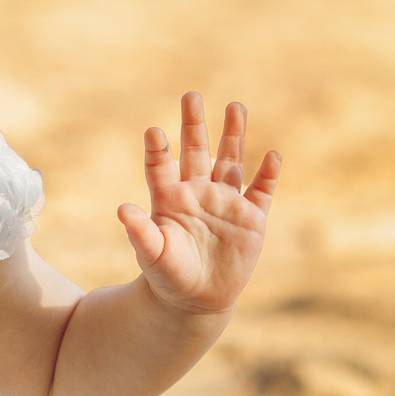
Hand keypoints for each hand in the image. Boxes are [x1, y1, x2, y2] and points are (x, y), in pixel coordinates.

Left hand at [116, 93, 280, 317]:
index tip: (153, 132)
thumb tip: (122, 209)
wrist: (197, 299)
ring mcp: (225, 201)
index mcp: (169, 198)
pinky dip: (268, 174)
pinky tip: (272, 155)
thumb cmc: (167, 275)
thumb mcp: (152, 254)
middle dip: (194, 124)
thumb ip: (140, 232)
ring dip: (234, 135)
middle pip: (196, 150)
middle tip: (191, 96)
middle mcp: (197, 192)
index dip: (158, 149)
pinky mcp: (251, 218)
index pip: (161, 165)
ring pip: (230, 160)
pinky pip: (262, 190)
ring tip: (235, 106)